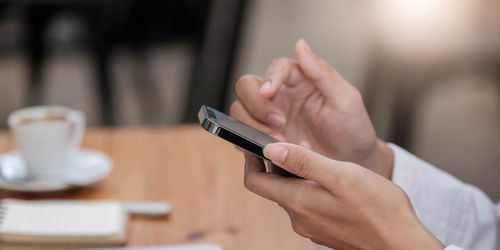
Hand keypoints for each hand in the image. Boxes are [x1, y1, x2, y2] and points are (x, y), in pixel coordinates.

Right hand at [230, 39, 392, 178]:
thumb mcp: (345, 99)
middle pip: (246, 86)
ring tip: (280, 142)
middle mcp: (280, 96)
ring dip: (253, 126)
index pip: (275, 68)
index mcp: (299, 80)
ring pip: (239, 111)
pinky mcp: (264, 140)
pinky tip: (273, 151)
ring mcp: (268, 119)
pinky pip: (242, 137)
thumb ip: (323, 72)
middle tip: (278, 124)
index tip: (270, 93)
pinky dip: (251, 143)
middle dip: (256, 104)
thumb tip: (300, 45)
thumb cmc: (352, 128)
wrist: (352, 163)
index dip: (269, 78)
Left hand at [244, 143, 443, 249]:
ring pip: (292, 193)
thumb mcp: (341, 175)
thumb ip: (304, 162)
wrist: (401, 242)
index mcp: (298, 202)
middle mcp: (299, 218)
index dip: (251, 159)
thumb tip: (270, 150)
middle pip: (273, 186)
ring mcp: (311, 225)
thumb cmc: (378, 209)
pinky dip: (310, 186)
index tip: (256, 142)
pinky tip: (330, 177)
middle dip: (278, 162)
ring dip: (297, 173)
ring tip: (317, 156)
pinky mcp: (323, 228)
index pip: (255, 181)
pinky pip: (307, 203)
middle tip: (295, 142)